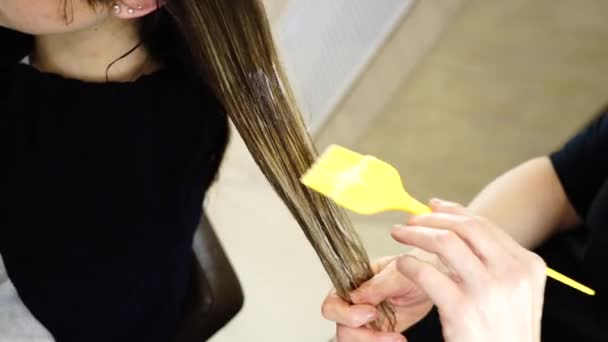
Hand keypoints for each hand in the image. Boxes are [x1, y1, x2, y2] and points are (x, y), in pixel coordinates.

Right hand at [321, 250, 441, 340]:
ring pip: (353, 339)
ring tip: (397, 338)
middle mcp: (356, 303)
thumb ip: (376, 285)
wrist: (437, 277)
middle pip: (340, 327)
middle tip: (386, 331)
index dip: (347, 314)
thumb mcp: (398, 272)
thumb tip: (355, 296)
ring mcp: (367, 319)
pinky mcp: (380, 332)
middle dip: (361, 334)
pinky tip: (399, 339)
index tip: (371, 312)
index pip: (332, 304)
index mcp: (353, 284)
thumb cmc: (416, 266)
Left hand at [393, 199, 546, 341]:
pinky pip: (428, 273)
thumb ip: (495, 262)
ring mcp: (488, 291)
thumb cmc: (506, 334)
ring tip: (399, 234)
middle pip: (465, 227)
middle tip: (410, 221)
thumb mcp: (515, 293)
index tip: (433, 206)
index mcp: (527, 265)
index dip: (453, 211)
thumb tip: (459, 229)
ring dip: (416, 234)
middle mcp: (512, 273)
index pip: (484, 225)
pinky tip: (403, 264)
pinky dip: (410, 264)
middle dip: (431, 219)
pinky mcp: (463, 309)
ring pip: (445, 242)